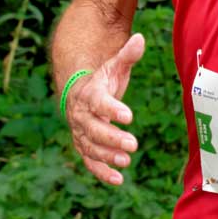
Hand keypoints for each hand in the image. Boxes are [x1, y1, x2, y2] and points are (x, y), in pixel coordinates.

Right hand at [66, 33, 144, 185]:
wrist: (77, 93)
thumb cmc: (101, 79)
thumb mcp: (114, 66)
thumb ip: (127, 56)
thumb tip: (140, 38)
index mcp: (90, 94)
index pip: (100, 102)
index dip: (113, 109)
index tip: (129, 115)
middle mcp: (81, 116)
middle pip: (94, 129)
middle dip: (112, 138)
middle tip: (133, 144)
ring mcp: (81, 133)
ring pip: (91, 147)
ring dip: (107, 156)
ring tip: (127, 161)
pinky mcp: (84, 146)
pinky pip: (90, 161)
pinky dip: (101, 172)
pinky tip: (118, 180)